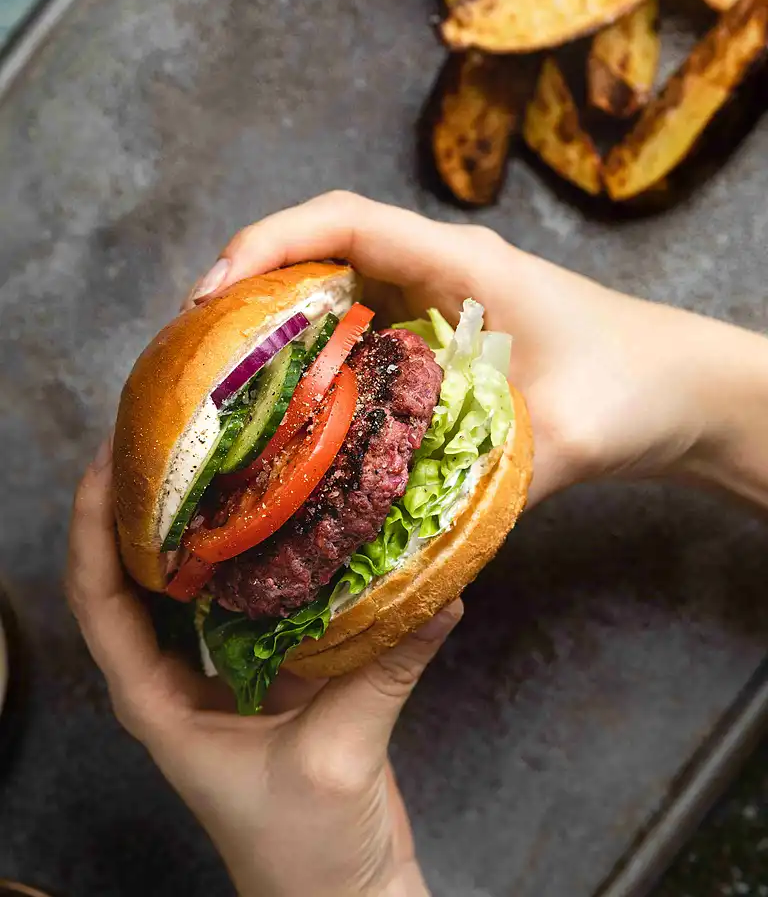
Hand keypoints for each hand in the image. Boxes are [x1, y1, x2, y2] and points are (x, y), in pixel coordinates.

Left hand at [67, 440, 458, 896]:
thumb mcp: (338, 754)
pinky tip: (282, 510)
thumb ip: (384, 668)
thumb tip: (442, 590)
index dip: (92, 528)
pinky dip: (252, 552)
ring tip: (212, 452)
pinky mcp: (264, 673)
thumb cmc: (307, 852)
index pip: (99, 601)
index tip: (106, 460)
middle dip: (133, 504)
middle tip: (162, 432)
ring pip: (184, 582)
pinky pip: (246, 597)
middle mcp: (174, 681)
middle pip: (129, 577)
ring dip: (187, 521)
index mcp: (157, 703)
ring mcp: (217, 675)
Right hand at [186, 191, 767, 508]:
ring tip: (221, 378)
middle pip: (322, 247)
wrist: (682, 388)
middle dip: (249, 283)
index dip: (269, 243)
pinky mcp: (439, 334)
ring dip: (274, 319)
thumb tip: (398, 542)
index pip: (347, 221)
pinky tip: (291, 404)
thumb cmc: (637, 387)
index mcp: (463, 263)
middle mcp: (441, 269)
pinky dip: (314, 351)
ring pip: (335, 286)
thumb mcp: (566, 437)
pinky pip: (359, 325)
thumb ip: (490, 481)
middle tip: (194, 350)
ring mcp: (438, 299)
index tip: (214, 291)